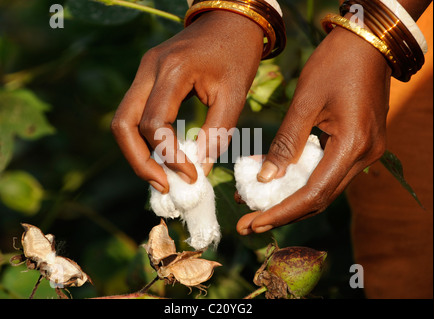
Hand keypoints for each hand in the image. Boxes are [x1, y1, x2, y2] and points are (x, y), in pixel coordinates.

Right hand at [111, 11, 263, 193]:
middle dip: (139, 161)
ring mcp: (144, 71)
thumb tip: (199, 169)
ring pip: (123, 120)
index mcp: (172, 70)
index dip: (168, 156)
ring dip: (137, 152)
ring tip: (161, 176)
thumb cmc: (238, 53)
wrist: (230, 19)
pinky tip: (162, 154)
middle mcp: (149, 69)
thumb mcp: (235, 94)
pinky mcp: (147, 76)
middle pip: (123, 124)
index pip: (154, 123)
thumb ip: (217, 133)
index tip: (191, 176)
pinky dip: (144, 138)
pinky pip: (135, 112)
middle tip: (162, 185)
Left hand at [237, 25, 391, 234]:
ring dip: (289, 200)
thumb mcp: (305, 102)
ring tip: (254, 207)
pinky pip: (327, 172)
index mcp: (352, 146)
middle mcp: (364, 156)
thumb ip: (286, 144)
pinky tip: (274, 183)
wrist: (368, 42)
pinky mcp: (357, 145)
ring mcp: (365, 152)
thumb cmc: (335, 64)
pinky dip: (300, 181)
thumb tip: (265, 179)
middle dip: (282, 213)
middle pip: (319, 199)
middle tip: (248, 224)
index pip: (313, 194)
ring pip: (323, 189)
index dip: (281, 212)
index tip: (252, 223)